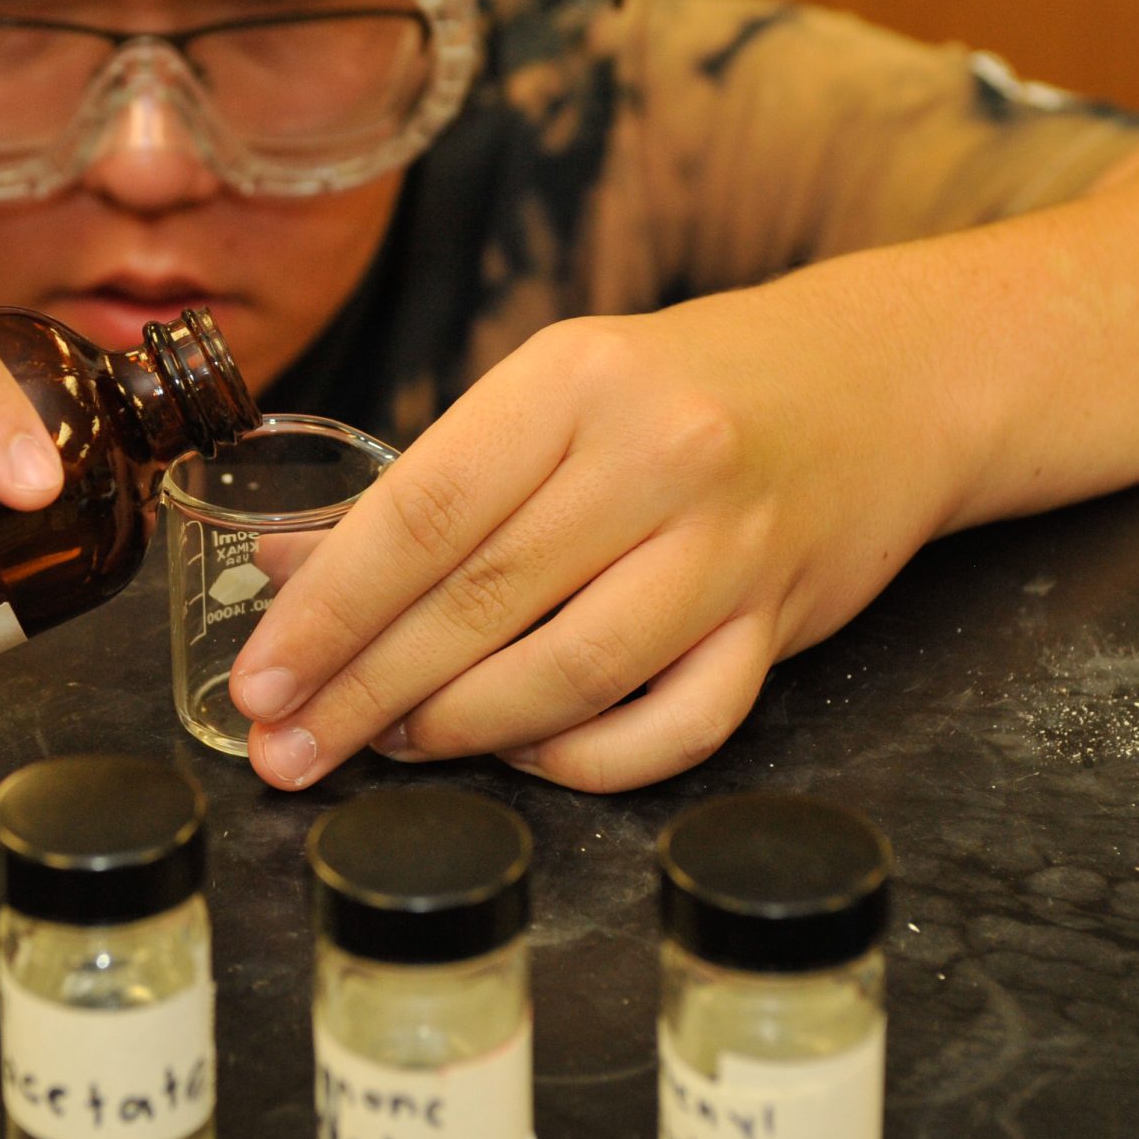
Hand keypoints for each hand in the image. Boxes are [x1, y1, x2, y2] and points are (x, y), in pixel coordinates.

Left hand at [226, 289, 958, 791]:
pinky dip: (587, 759)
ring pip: (574, 673)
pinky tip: (524, 753)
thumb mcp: (547, 399)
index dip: (330, 610)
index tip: (258, 682)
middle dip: (364, 692)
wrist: (880, 380)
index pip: (423, 510)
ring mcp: (730, 544)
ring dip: (463, 730)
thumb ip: (425, 487)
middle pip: (481, 601)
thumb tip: (285, 573)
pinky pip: (677, 725)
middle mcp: (655, 455)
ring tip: (389, 745)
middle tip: (287, 750)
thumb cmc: (679, 391)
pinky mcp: (786, 621)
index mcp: (572, 380)